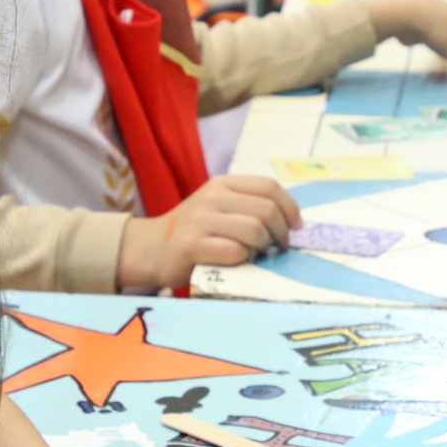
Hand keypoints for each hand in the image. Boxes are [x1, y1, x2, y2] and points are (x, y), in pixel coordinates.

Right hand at [117, 174, 302, 289]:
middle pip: (267, 210)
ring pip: (255, 230)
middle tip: (277, 247)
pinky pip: (235, 252)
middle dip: (281, 233)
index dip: (290, 208)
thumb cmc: (193, 231)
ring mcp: (201, 221)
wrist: (150, 249)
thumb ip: (248, 205)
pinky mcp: (193, 246)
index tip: (295, 227)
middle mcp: (212, 197)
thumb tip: (291, 220)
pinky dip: (243, 260)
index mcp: (222, 184)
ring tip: (256, 254)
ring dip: (263, 247)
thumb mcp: (218, 206)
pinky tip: (237, 263)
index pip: (269, 187)